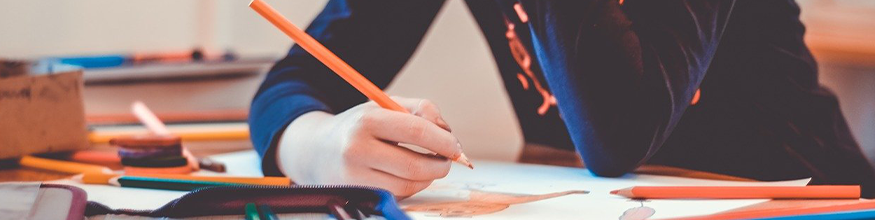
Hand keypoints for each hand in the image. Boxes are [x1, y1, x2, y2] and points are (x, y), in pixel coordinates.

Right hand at [276, 97, 459, 196]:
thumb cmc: (359, 126)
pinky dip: (411, 186)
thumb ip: (422, 110)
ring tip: (428, 166)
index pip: (417, 132)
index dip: (444, 141)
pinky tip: (408, 175)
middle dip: (441, 164)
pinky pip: (396, 195)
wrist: (315, 150)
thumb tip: (448, 134)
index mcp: (366, 121)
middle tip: (447, 160)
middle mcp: (357, 150)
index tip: (456, 146)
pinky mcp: (356, 194)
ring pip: (408, 185)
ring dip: (428, 178)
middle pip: (415, 165)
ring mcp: (354, 177)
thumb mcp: (385, 106)